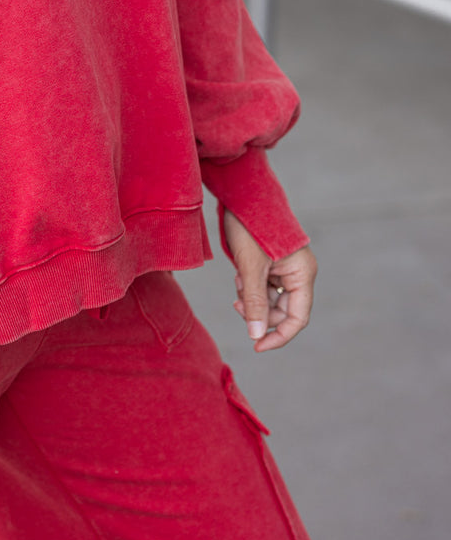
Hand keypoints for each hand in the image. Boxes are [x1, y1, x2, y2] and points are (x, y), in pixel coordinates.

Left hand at [223, 209, 316, 352]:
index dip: (278, 336)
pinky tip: (239, 273)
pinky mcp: (273, 263)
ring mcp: (286, 268)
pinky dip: (249, 287)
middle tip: (236, 303)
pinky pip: (263, 287)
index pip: (297, 318)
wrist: (240, 193)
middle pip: (282, 311)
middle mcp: (298, 272)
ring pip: (270, 300)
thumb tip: (256, 335)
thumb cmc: (249, 226)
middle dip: (258, 311)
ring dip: (251, 298)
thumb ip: (253, 302)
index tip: (256, 346)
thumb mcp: (249, 267)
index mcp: (303, 273)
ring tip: (238, 279)